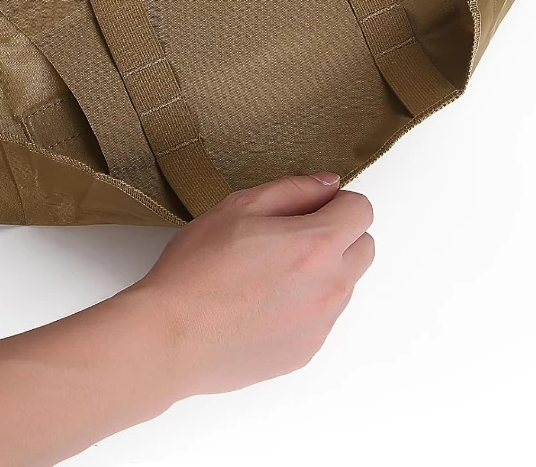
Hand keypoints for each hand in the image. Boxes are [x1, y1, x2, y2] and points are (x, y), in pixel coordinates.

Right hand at [131, 174, 374, 395]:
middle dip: (338, 235)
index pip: (362, 210)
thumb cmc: (196, 271)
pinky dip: (305, 305)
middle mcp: (330, 287)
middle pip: (364, 247)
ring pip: (345, 284)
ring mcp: (321, 324)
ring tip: (271, 274)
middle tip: (291, 238)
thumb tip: (329, 184)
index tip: (311, 208)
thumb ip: (294, 189)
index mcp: (316, 245)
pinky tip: (263, 304)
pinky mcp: (307, 351)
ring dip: (323, 271)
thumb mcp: (238, 207)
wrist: (171, 338)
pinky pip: (323, 317)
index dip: (338, 202)